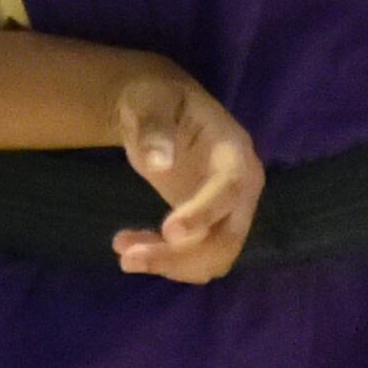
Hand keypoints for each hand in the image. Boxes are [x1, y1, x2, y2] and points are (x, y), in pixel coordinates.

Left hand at [110, 64, 262, 281]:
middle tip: (129, 258)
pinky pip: (196, 259)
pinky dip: (166, 263)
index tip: (169, 232)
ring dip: (171, 266)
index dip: (204, 214)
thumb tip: (160, 165)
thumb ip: (154, 129)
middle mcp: (241, 188)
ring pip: (212, 258)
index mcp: (234, 152)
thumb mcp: (150, 103)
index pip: (230, 189)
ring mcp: (227, 211)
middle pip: (226, 238)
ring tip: (125, 254)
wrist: (155, 113)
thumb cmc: (156, 101)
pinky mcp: (209, 227)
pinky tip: (130, 247)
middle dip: (180, 255)